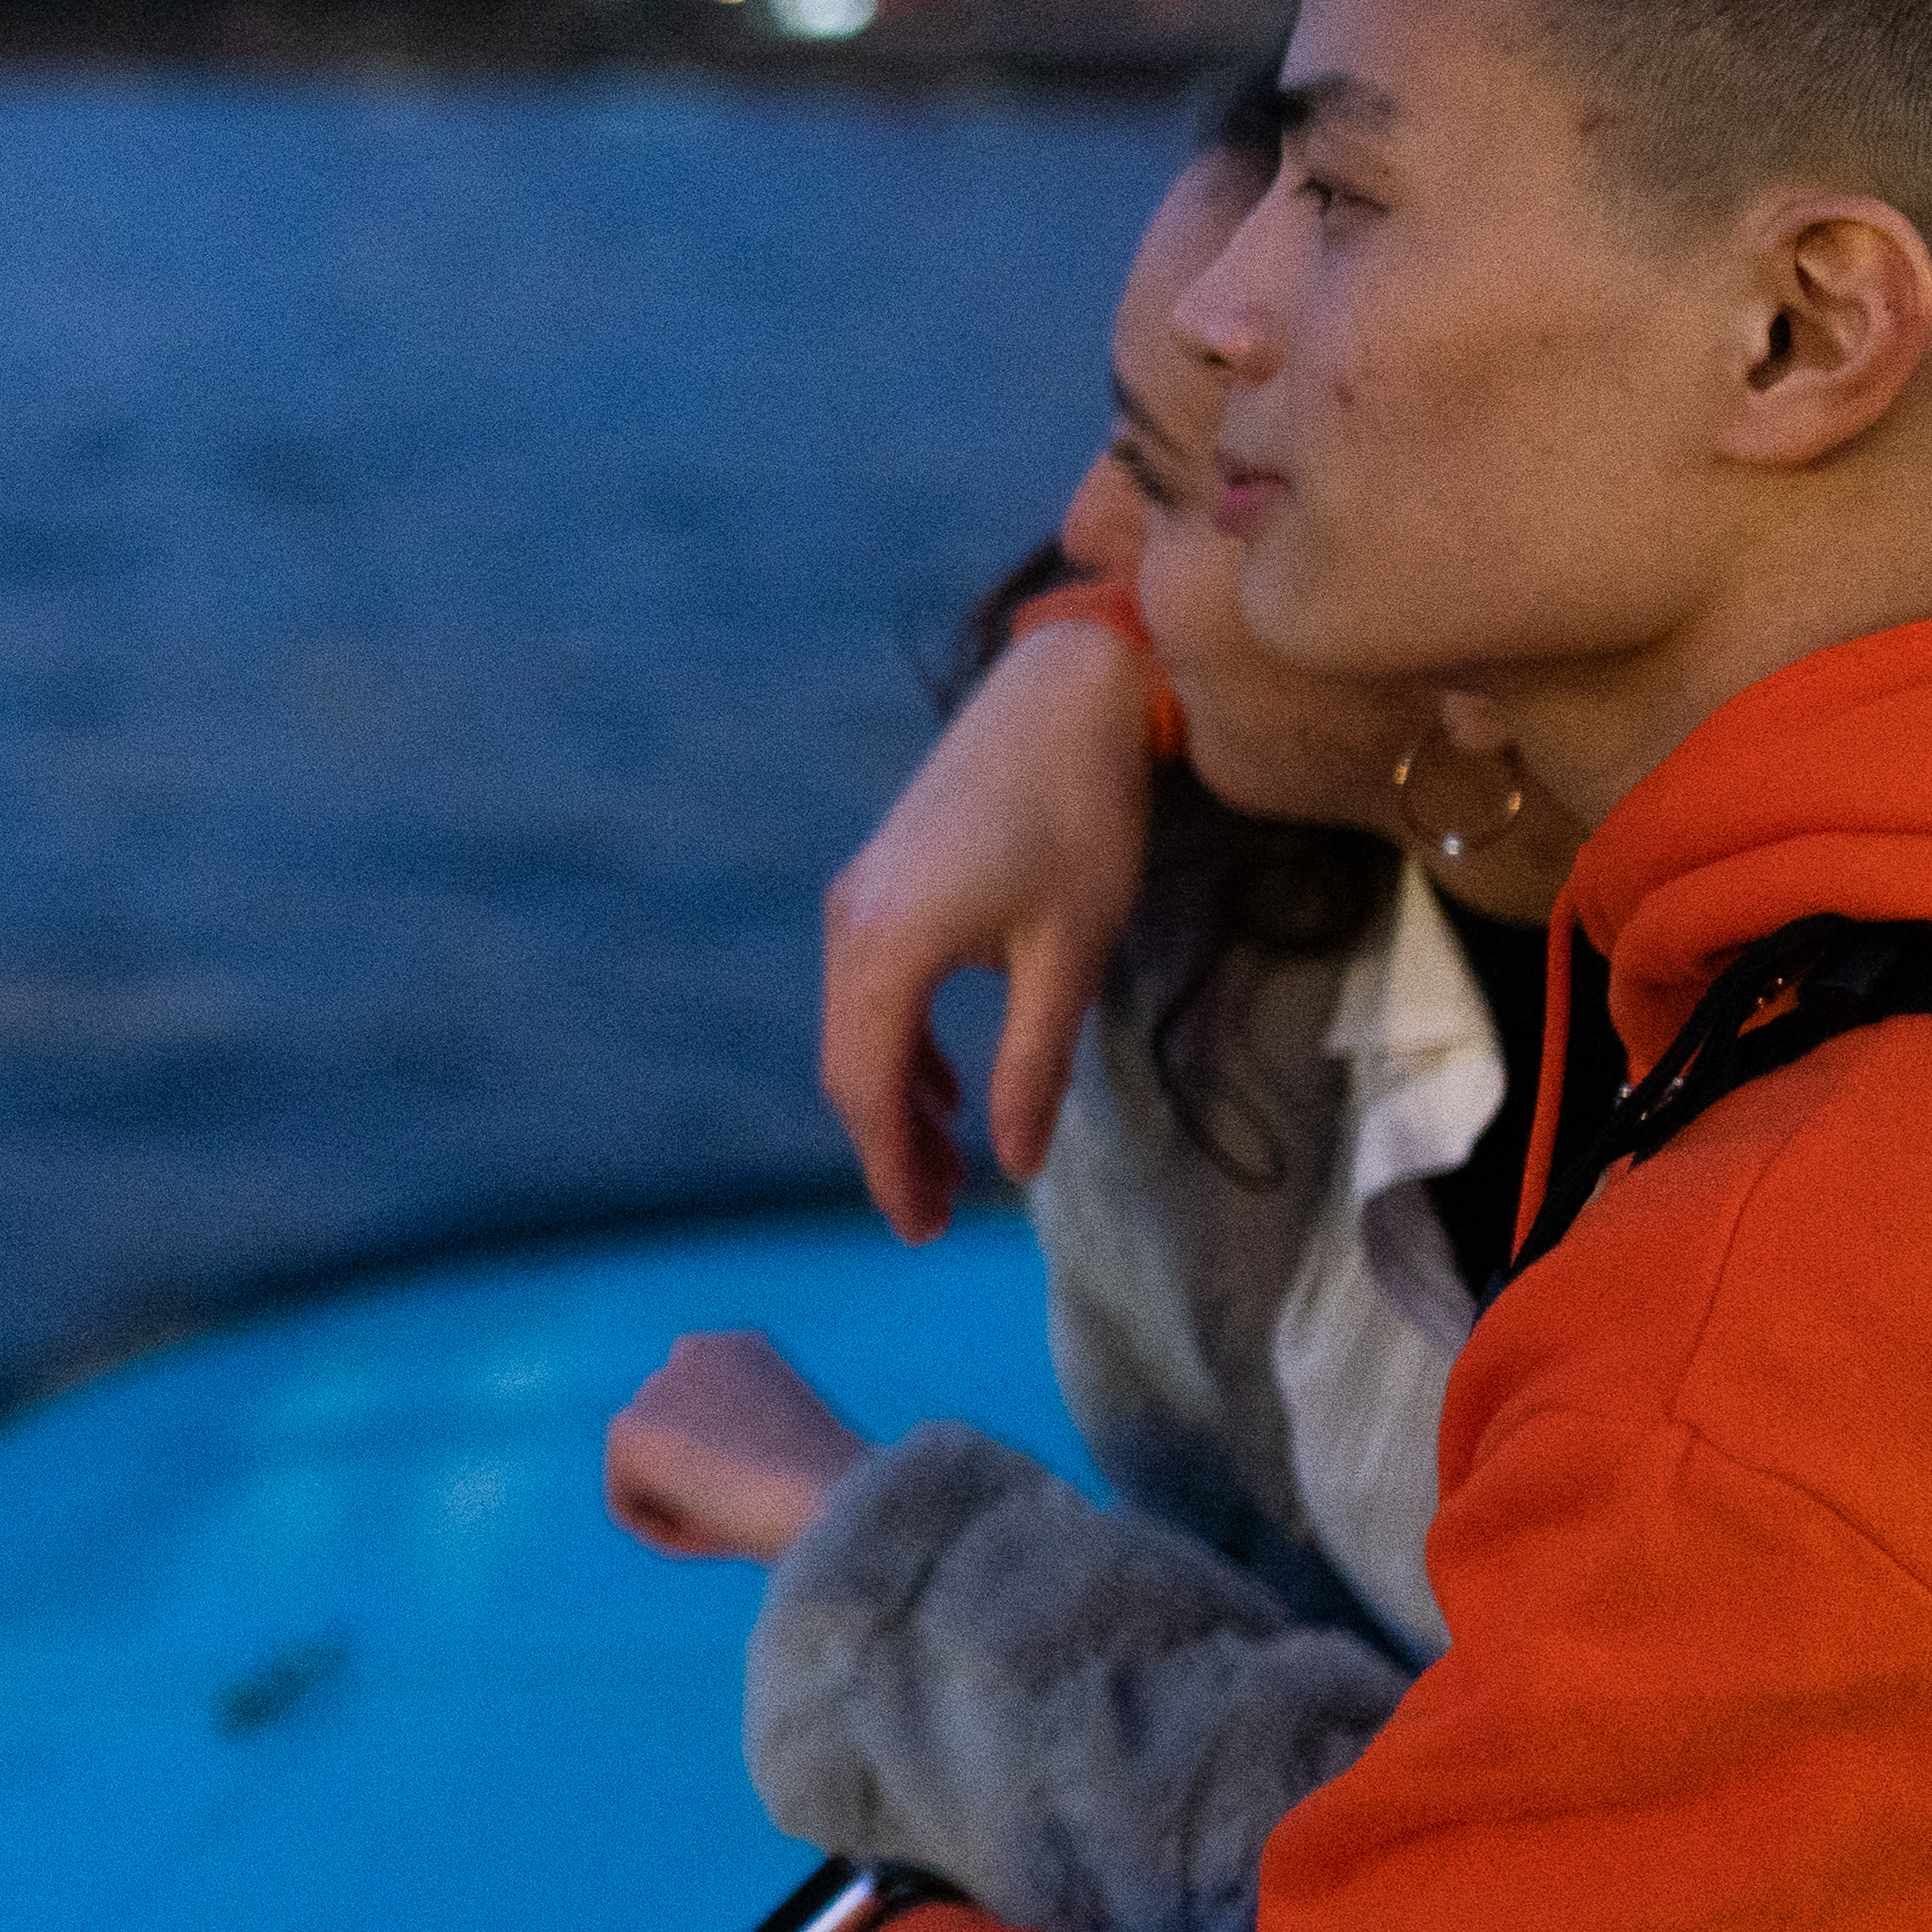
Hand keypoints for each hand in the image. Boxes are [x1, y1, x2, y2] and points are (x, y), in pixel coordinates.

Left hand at [605, 1329, 875, 1561]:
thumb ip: (745, 1453)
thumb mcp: (792, 1459)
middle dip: (699, 1487)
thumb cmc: (833, 1496)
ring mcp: (656, 1387)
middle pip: (672, 1444)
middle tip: (752, 1518)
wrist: (832, 1498)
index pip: (709, 1418)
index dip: (738, 1470)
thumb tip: (708, 1477)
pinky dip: (669, 1536)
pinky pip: (628, 1508)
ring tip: (741, 1528)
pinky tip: (718, 1535)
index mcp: (741, 1350)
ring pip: (647, 1476)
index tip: (771, 1497)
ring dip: (686, 1512)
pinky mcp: (627, 1431)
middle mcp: (693, 1350)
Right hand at [816, 614, 1153, 1239]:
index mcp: (889, 947)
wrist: (1062, 697)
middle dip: (886, 1148)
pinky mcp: (881, 882)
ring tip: (943, 1167)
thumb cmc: (1082, 818)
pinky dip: (900, 1049)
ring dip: (893, 1101)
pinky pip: (871, 989)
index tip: (919, 1235)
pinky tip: (947, 1088)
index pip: (869, 1087)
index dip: (889, 1168)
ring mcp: (859, 899)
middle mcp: (853, 924)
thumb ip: (1034, 1065)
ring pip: (856, 1029)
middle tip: (932, 1221)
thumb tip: (1017, 1164)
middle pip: (849, 1066)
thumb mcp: (1072, 954)